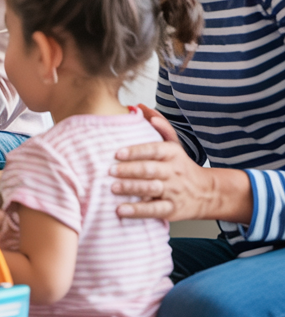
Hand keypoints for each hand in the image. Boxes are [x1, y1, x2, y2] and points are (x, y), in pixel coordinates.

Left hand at [110, 106, 250, 222]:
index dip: (135, 151)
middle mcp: (173, 172)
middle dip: (129, 170)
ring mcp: (173, 191)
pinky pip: (154, 210)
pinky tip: (121, 210)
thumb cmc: (181, 166)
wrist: (207, 193)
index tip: (117, 153)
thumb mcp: (173, 145)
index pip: (153, 150)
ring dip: (131, 188)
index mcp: (171, 153)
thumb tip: (139, 106)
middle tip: (109, 170)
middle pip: (150, 170)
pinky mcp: (172, 209)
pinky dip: (137, 211)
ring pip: (151, 189)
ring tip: (112, 188)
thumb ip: (158, 124)